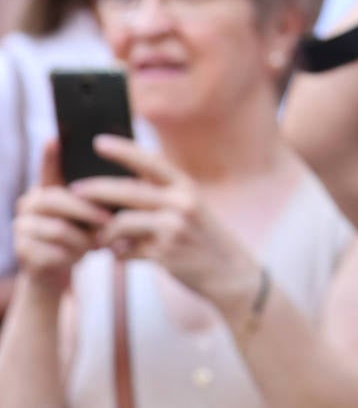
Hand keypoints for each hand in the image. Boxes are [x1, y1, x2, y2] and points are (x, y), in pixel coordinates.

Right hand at [11, 141, 109, 290]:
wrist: (58, 269)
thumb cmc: (81, 234)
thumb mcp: (91, 214)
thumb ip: (98, 198)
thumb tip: (128, 184)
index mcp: (47, 188)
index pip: (46, 168)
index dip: (49, 156)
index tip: (54, 139)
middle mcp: (28, 203)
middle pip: (56, 200)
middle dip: (87, 211)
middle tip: (108, 221)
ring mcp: (21, 227)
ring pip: (57, 229)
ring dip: (82, 239)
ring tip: (96, 244)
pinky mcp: (21, 251)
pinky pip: (53, 252)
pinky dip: (72, 256)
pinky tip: (78, 257)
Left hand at [70, 136, 258, 312]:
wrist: (228, 270)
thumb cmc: (202, 236)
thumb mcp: (190, 207)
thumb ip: (161, 197)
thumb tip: (116, 191)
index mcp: (186, 187)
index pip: (151, 162)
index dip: (123, 150)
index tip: (98, 141)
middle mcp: (182, 203)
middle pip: (127, 191)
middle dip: (96, 190)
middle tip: (75, 190)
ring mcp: (174, 229)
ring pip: (121, 223)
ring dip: (105, 232)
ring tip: (101, 238)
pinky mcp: (165, 254)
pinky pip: (125, 250)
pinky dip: (117, 253)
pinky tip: (120, 255)